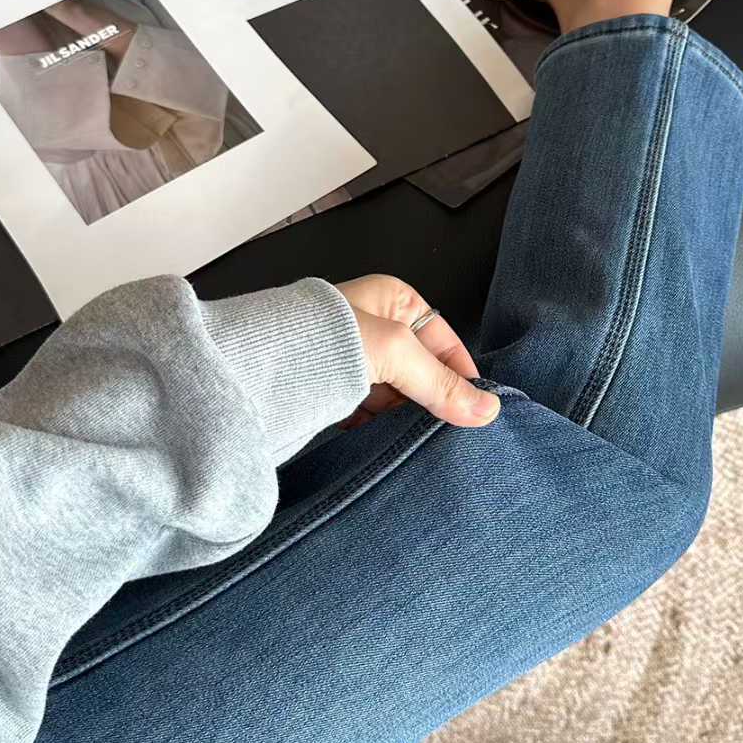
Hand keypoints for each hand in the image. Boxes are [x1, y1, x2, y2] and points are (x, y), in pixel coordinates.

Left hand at [336, 275, 500, 428]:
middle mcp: (373, 327)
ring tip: (414, 439)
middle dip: (432, 400)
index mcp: (393, 299)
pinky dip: (378, 429)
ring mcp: (352, 360)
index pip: (443, 341)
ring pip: (395, 396)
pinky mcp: (332, 391)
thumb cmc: (320, 337)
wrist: (257, 367)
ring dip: (404, 419)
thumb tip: (485, 409)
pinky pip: (368, 414)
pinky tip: (385, 443)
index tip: (475, 409)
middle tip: (447, 430)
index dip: (460, 374)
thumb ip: (441, 384)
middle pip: (420, 372)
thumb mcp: (397, 352)